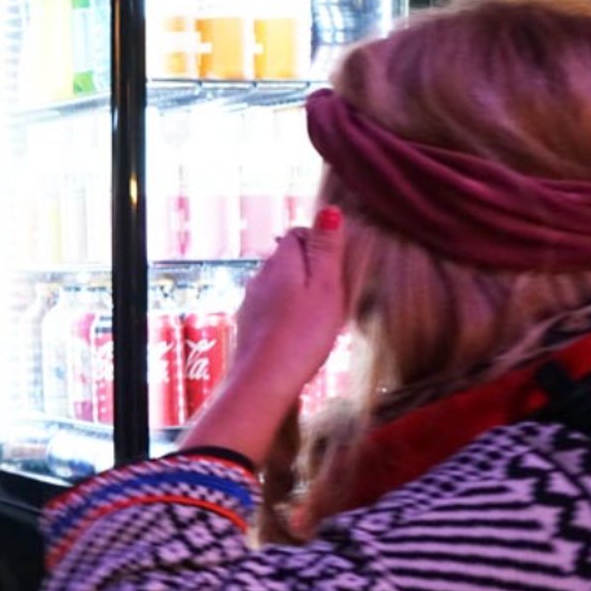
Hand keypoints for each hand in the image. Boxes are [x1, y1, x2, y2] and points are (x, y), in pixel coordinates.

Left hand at [180, 207, 347, 463]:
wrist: (264, 380)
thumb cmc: (302, 334)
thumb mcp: (325, 287)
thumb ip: (326, 249)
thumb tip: (329, 209)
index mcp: (280, 262)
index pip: (298, 233)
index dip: (321, 242)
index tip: (341, 265)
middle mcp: (259, 277)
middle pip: (288, 260)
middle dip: (311, 269)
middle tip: (336, 293)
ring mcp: (250, 302)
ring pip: (279, 286)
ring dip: (300, 293)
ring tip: (321, 316)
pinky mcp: (249, 326)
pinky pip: (273, 309)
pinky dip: (288, 314)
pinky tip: (300, 334)